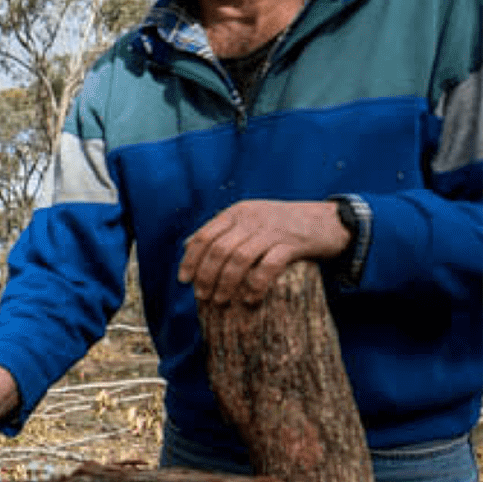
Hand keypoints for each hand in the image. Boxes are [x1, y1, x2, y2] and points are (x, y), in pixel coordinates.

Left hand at [178, 199, 349, 304]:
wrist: (331, 221)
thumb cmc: (285, 225)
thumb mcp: (251, 220)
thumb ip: (223, 230)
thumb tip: (187, 246)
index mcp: (237, 213)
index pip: (204, 235)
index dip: (191, 259)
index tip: (184, 280)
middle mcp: (251, 218)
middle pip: (219, 249)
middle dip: (206, 275)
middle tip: (203, 296)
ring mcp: (273, 230)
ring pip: (239, 258)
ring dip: (226, 283)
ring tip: (220, 301)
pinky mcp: (294, 244)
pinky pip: (269, 266)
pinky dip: (256, 284)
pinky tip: (250, 299)